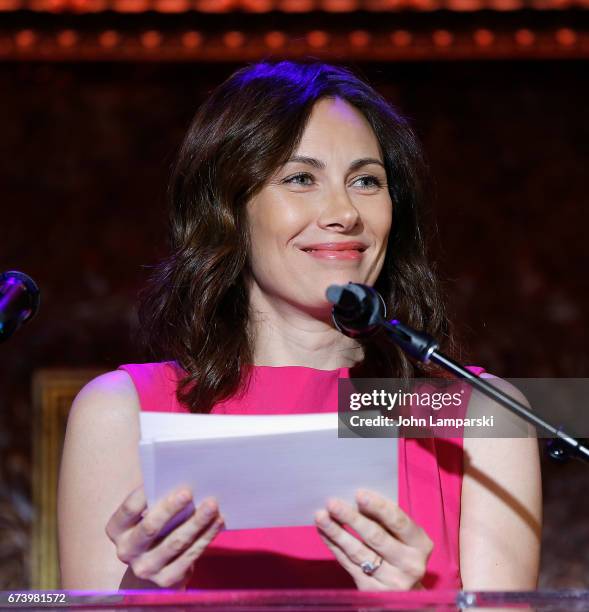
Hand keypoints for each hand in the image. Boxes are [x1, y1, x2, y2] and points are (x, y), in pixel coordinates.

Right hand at [105, 484, 223, 587]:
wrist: (157, 565)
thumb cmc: (155, 525)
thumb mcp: (147, 512)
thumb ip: (156, 497)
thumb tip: (179, 476)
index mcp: (117, 529)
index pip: (129, 509)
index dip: (143, 494)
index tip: (161, 478)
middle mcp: (127, 551)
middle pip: (150, 528)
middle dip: (170, 508)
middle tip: (188, 492)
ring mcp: (146, 568)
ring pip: (175, 542)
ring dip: (196, 522)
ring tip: (212, 505)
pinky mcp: (167, 580)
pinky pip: (191, 556)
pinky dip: (207, 536)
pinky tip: (218, 521)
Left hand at [314, 488, 432, 590]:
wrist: (405, 593)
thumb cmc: (401, 550)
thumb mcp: (402, 535)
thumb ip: (386, 519)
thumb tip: (356, 498)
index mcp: (420, 544)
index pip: (399, 522)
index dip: (378, 507)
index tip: (359, 494)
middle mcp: (409, 565)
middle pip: (376, 537)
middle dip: (351, 518)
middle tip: (332, 503)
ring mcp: (391, 581)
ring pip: (358, 552)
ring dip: (337, 532)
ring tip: (321, 516)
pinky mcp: (372, 591)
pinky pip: (348, 564)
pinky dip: (334, 546)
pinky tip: (324, 532)